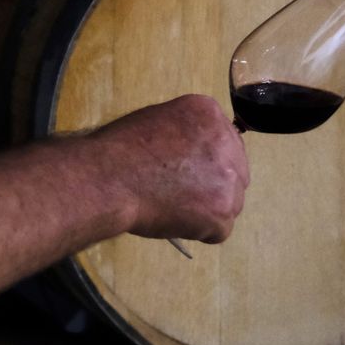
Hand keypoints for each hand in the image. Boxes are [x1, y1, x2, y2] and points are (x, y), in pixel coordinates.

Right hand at [91, 95, 248, 242]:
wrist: (108, 178)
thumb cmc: (121, 148)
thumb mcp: (157, 119)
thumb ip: (186, 132)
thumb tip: (194, 152)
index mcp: (209, 114)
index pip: (226, 141)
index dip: (206, 159)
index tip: (187, 169)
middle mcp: (227, 144)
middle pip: (235, 171)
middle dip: (215, 184)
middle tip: (183, 191)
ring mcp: (228, 181)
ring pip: (230, 202)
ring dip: (208, 208)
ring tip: (173, 206)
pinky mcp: (222, 215)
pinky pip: (218, 229)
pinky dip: (198, 230)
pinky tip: (172, 218)